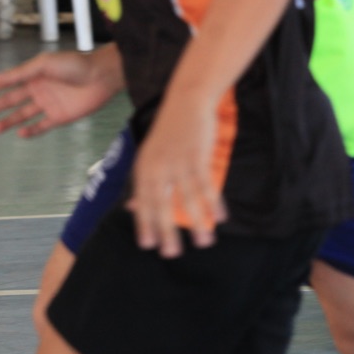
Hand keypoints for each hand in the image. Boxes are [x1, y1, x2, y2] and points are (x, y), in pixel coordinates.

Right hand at [0, 47, 122, 136]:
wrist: (103, 75)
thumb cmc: (76, 64)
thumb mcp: (44, 64)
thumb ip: (21, 73)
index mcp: (34, 74)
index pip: (6, 83)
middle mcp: (39, 89)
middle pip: (10, 101)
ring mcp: (49, 104)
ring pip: (23, 115)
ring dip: (8, 121)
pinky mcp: (60, 116)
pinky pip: (42, 126)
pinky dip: (31, 130)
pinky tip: (20, 133)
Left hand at [127, 84, 225, 257]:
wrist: (186, 99)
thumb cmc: (169, 129)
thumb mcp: (149, 155)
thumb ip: (144, 181)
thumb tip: (132, 207)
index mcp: (144, 167)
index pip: (142, 201)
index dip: (144, 223)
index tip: (148, 245)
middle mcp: (158, 167)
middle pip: (163, 205)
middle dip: (167, 231)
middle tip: (172, 253)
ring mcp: (178, 161)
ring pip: (188, 199)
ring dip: (197, 223)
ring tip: (204, 242)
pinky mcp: (197, 155)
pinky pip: (207, 184)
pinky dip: (214, 202)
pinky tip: (220, 217)